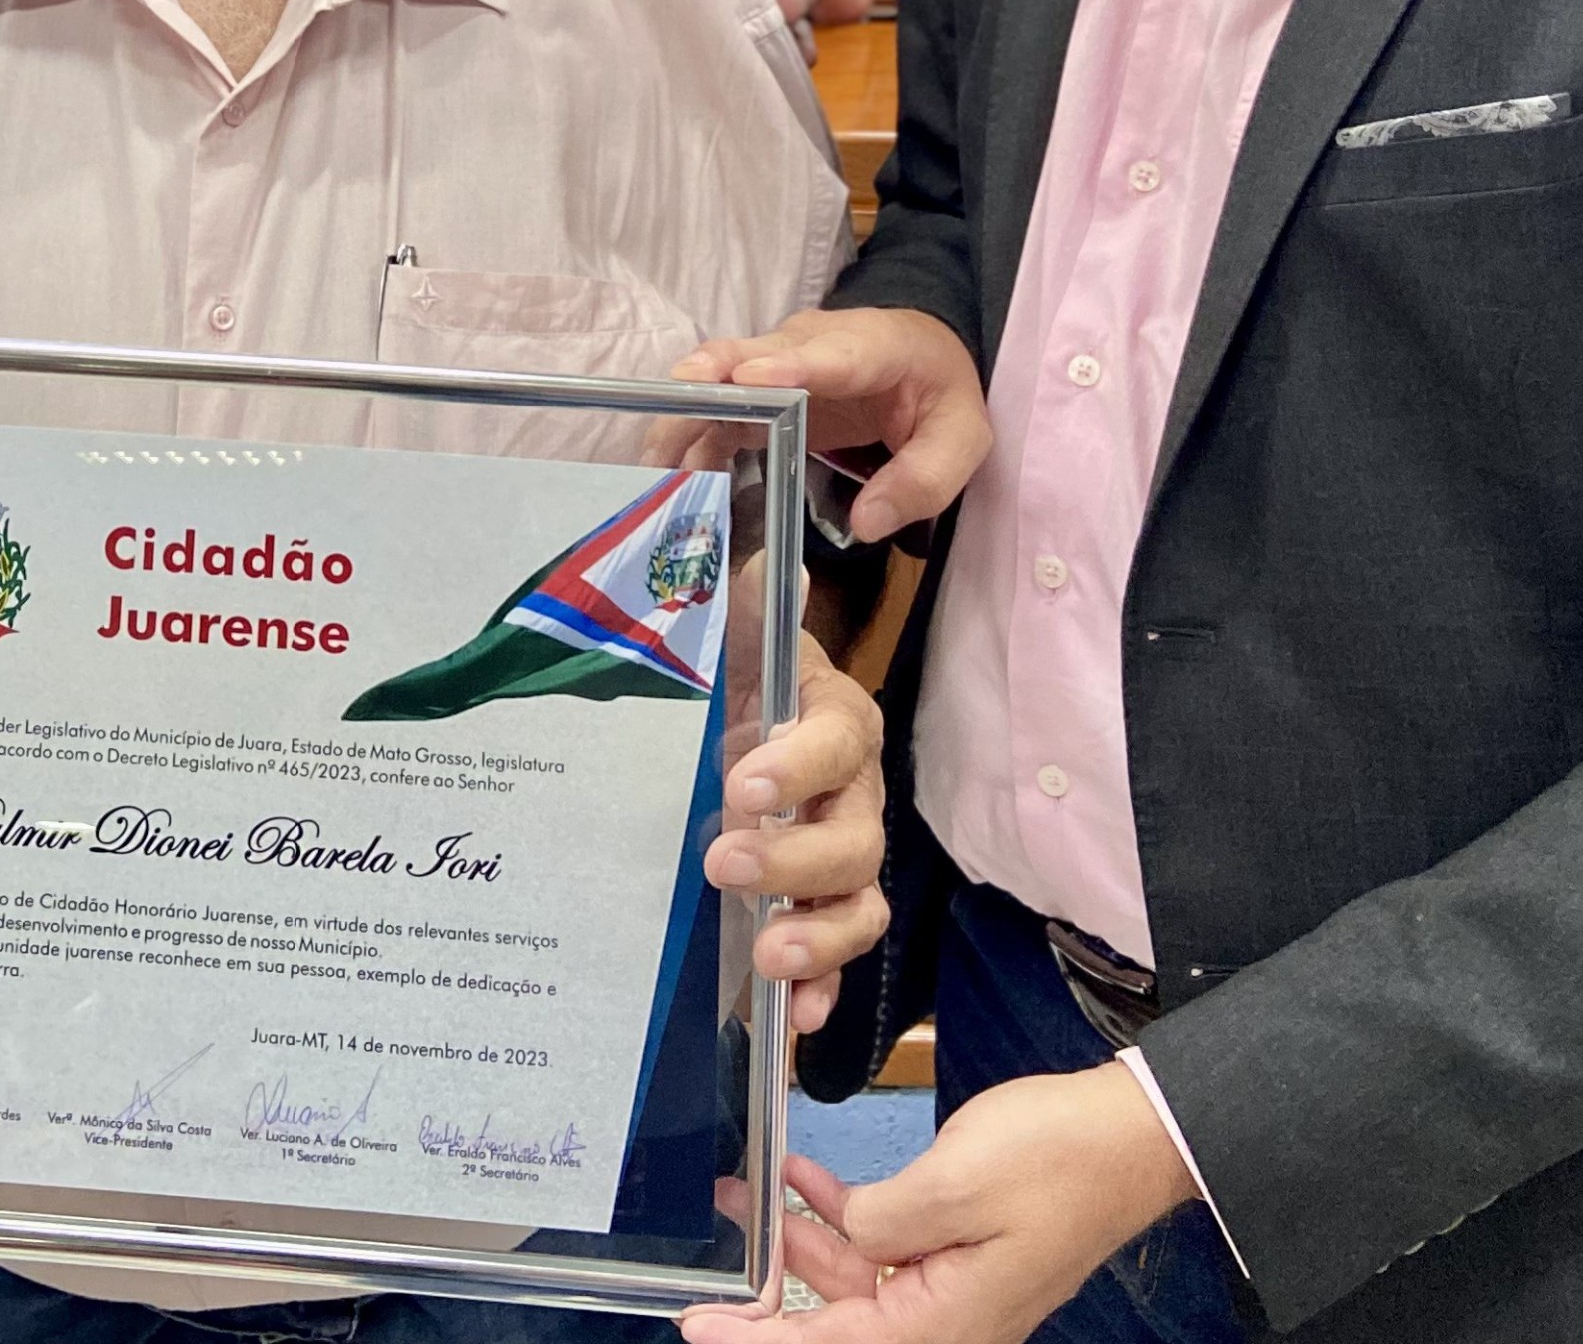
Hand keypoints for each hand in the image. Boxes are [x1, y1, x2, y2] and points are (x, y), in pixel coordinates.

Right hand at [672, 309, 989, 541]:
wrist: (920, 356)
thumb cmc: (938, 395)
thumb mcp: (961, 440)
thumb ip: (922, 480)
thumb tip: (867, 524)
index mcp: (876, 347)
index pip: (835, 354)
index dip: (791, 364)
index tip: (751, 376)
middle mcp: (812, 344)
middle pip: (754, 355)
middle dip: (712, 381)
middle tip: (673, 407)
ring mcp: (777, 363)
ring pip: (721, 380)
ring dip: (686, 415)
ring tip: (653, 460)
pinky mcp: (757, 390)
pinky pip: (717, 409)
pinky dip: (690, 437)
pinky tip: (666, 475)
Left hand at [677, 1067, 1188, 1343]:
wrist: (1129, 1136)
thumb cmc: (1060, 1160)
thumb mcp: (953, 1184)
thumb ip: (879, 1221)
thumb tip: (842, 1234)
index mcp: (948, 1319)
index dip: (761, 1342)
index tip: (700, 1329)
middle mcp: (950, 1318)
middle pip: (838, 1323)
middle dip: (770, 1287)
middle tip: (713, 1253)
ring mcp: (955, 1287)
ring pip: (854, 1280)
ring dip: (801, 1238)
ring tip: (748, 1189)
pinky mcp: (960, 1254)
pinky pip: (884, 1248)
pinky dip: (843, 1214)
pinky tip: (805, 1179)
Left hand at [703, 634, 887, 1033]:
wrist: (743, 724)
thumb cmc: (741, 679)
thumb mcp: (736, 633)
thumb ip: (751, 603)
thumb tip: (772, 567)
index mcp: (837, 722)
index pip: (837, 740)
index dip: (799, 763)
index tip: (745, 780)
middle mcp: (856, 796)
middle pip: (853, 838)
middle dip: (793, 857)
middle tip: (722, 860)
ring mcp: (847, 859)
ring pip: (860, 903)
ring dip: (820, 935)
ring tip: (770, 953)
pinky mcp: (823, 909)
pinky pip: (840, 957)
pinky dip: (823, 987)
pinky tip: (793, 1015)